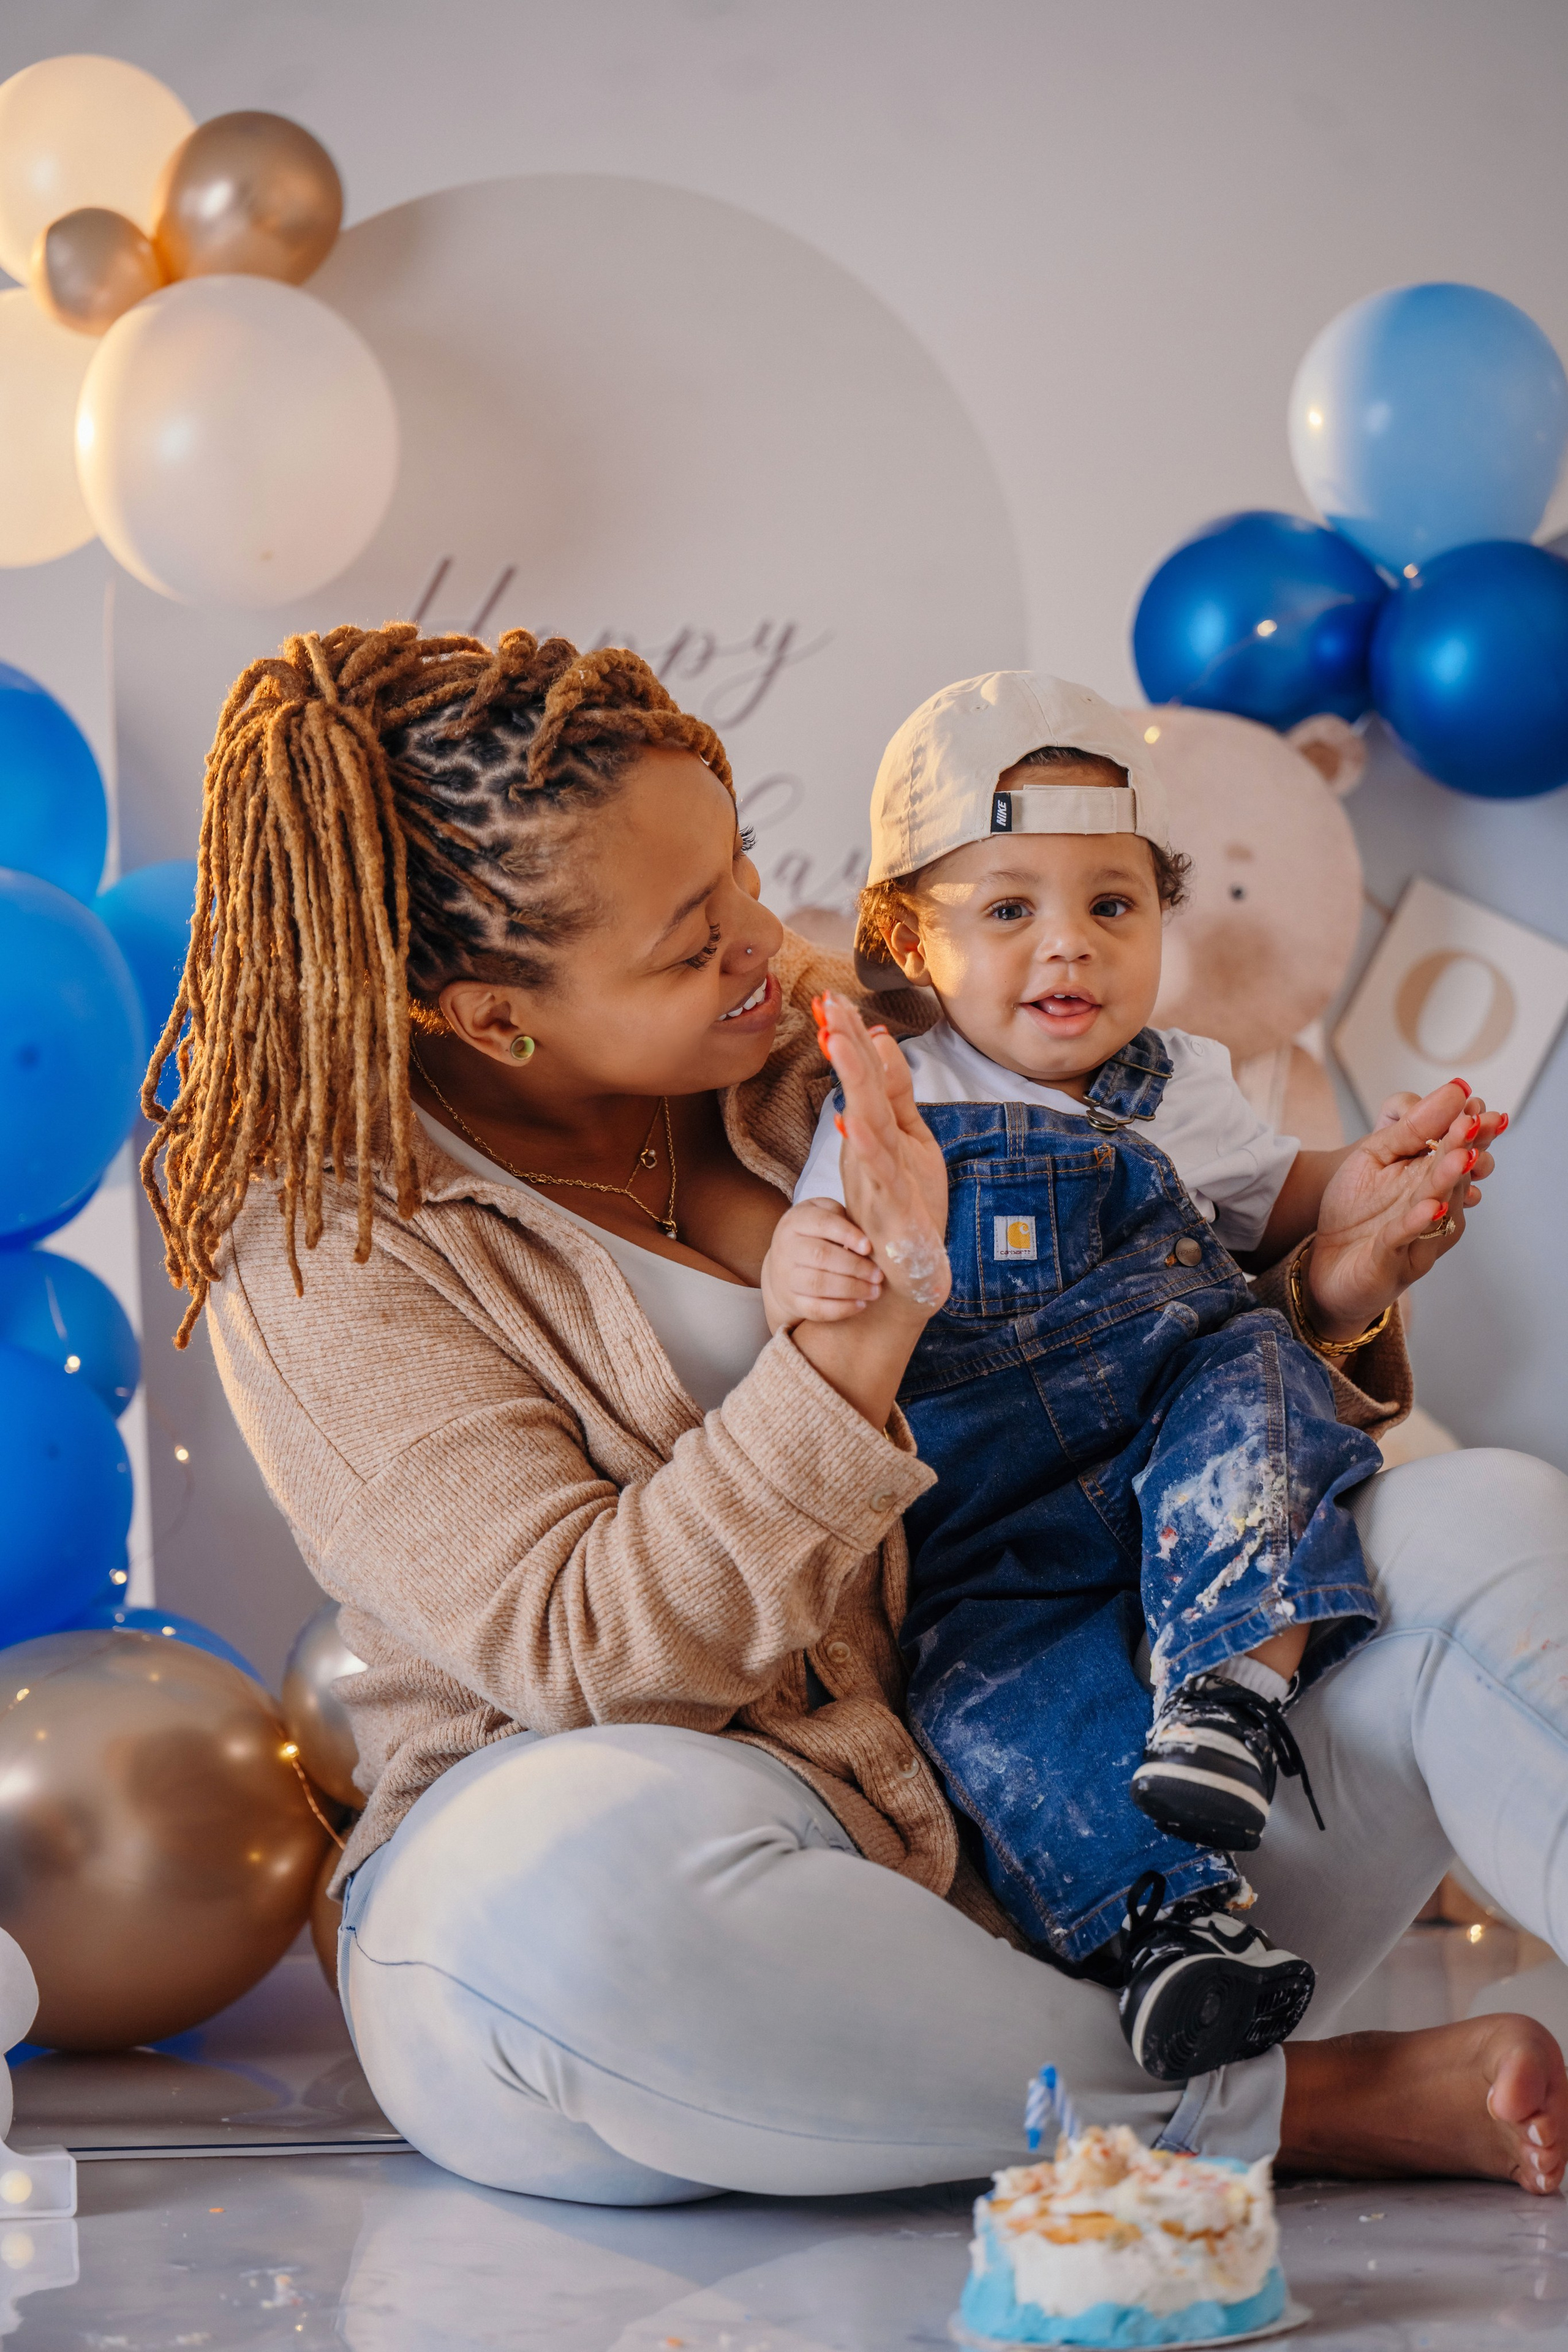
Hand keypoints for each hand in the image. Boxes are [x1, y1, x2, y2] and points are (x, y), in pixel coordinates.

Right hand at [761, 1197, 883, 1333]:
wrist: (782, 1266)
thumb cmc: (815, 1235)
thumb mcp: (823, 1214)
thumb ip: (842, 1217)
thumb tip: (870, 1233)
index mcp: (795, 1221)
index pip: (821, 1223)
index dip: (847, 1234)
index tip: (869, 1246)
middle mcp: (785, 1248)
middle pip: (820, 1256)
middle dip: (855, 1266)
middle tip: (878, 1274)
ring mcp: (785, 1276)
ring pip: (817, 1284)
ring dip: (851, 1288)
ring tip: (875, 1290)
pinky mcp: (791, 1301)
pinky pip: (815, 1309)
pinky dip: (840, 1309)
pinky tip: (860, 1305)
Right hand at [813, 993, 950, 1313]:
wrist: (907, 1273)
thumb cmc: (907, 1206)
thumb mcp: (909, 1138)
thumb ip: (896, 1091)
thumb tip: (881, 1038)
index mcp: (874, 1129)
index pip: (864, 1074)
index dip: (849, 1035)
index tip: (833, 995)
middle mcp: (868, 1149)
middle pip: (858, 1088)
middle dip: (844, 1045)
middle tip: (828, 1004)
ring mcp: (875, 1177)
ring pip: (863, 1122)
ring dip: (852, 1081)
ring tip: (839, 1041)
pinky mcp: (886, 1208)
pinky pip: (875, 1172)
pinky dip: (866, 1145)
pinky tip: (856, 1121)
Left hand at [1305, 1078, 1506, 1341]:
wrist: (1327, 1264)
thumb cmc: (1355, 1209)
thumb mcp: (1375, 1156)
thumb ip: (1411, 1126)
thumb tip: (1455, 1089)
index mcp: (1431, 1178)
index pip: (1459, 1149)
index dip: (1470, 1129)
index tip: (1476, 1106)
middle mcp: (1435, 1208)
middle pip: (1454, 1176)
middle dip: (1466, 1149)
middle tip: (1475, 1124)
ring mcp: (1418, 1237)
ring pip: (1438, 1206)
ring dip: (1448, 1181)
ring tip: (1460, 1157)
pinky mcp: (1392, 1262)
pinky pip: (1405, 1239)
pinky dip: (1417, 1222)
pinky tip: (1430, 1205)